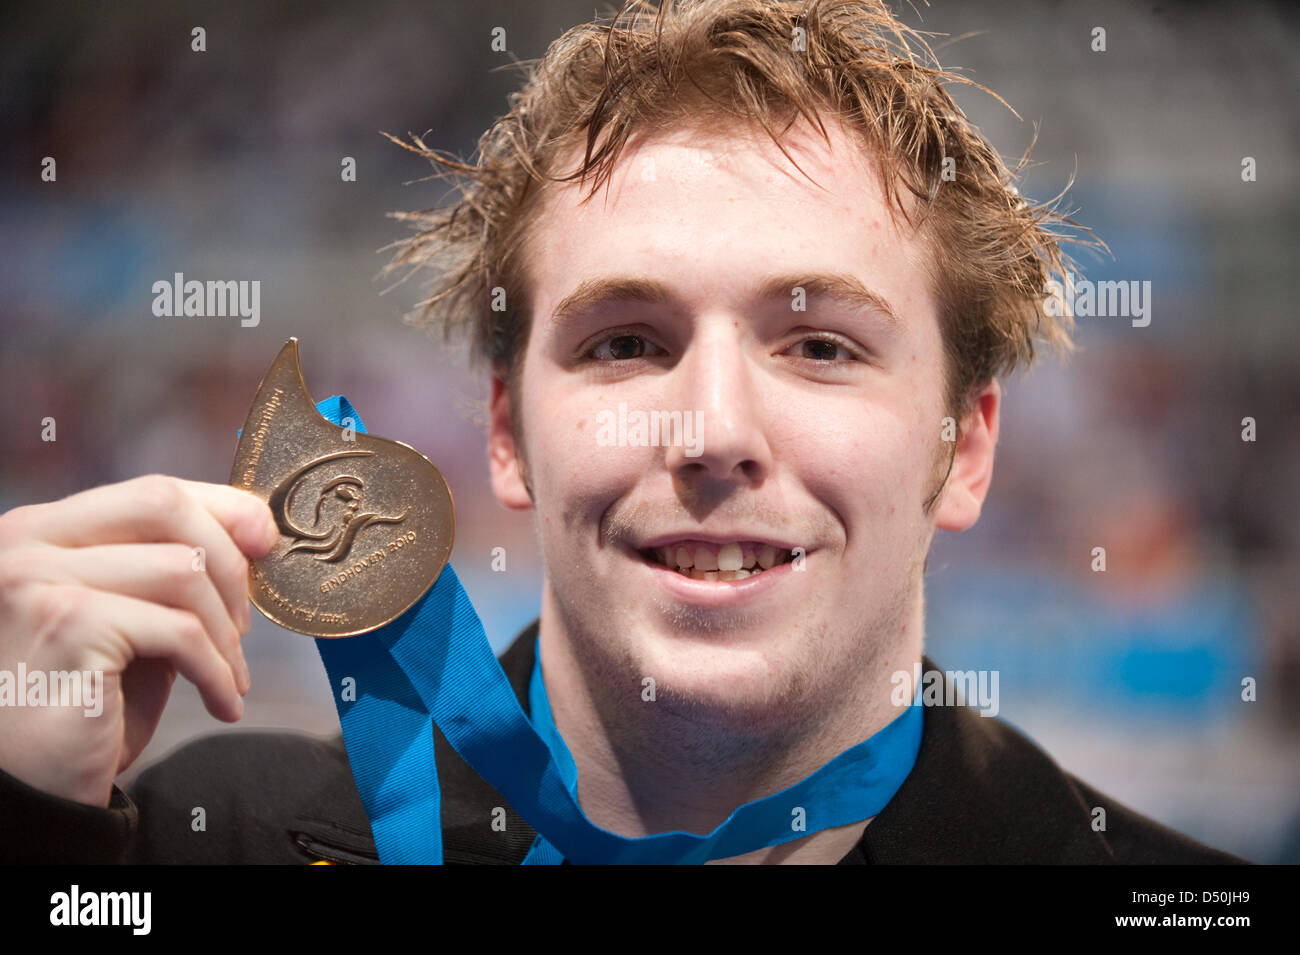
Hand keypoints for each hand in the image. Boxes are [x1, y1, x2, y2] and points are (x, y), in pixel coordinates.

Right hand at [0, 475, 277, 806]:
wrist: (27, 792)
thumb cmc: (80, 709)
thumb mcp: (128, 623)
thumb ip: (164, 575)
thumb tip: (249, 534)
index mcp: (41, 532)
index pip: (151, 492)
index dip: (223, 510)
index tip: (265, 542)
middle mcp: (27, 544)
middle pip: (165, 504)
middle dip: (228, 561)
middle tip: (244, 625)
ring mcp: (39, 579)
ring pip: (183, 570)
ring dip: (225, 632)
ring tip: (230, 676)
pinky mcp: (66, 624)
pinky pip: (180, 631)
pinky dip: (217, 670)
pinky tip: (222, 702)